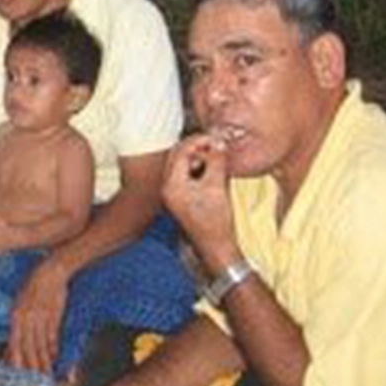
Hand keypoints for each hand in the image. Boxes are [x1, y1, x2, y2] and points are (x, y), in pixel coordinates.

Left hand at [7, 259, 70, 373]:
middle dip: (29, 365)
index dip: (14, 359)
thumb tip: (14, 347)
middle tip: (31, 380)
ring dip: (42, 361)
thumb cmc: (34, 288)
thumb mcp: (21, 306)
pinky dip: (52, 348)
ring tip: (44, 374)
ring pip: (40, 344)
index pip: (14, 342)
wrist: (50, 273)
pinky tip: (53, 357)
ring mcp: (40, 317)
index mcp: (16, 315)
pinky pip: (52, 336)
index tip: (14, 372)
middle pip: (27, 347)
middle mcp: (26, 317)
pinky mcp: (53, 316)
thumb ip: (19, 327)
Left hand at [161, 134, 238, 267]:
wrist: (215, 247)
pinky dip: (198, 167)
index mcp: (171, 184)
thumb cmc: (216, 221)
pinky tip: (213, 169)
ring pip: (181, 164)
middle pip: (177, 156)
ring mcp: (172, 193)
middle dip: (196, 147)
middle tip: (216, 143)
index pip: (180, 152)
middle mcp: (167, 187)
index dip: (198, 141)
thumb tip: (218, 141)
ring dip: (198, 157)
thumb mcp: (218, 187)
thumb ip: (217, 161)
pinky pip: (186, 174)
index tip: (215, 138)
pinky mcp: (180, 198)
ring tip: (216, 155)